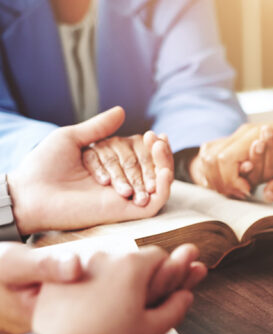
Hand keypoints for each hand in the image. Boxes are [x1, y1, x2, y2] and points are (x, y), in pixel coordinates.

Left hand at [0, 243, 204, 333]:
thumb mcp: (153, 330)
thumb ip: (176, 307)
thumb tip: (185, 295)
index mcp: (132, 265)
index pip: (160, 256)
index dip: (166, 274)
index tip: (163, 293)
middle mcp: (105, 256)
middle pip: (132, 260)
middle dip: (139, 279)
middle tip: (138, 307)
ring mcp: (77, 265)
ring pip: (107, 268)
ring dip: (114, 282)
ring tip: (111, 312)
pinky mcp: (56, 279)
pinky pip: (81, 277)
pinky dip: (89, 288)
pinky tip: (90, 313)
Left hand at [7, 107, 173, 235]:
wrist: (34, 192)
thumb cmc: (45, 166)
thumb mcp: (71, 138)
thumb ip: (98, 127)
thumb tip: (122, 110)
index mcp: (108, 168)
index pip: (137, 156)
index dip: (149, 146)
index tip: (154, 134)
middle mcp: (121, 183)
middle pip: (151, 167)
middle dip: (158, 153)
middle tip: (158, 139)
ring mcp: (128, 198)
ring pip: (160, 183)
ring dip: (165, 163)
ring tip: (160, 146)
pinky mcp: (132, 211)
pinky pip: (159, 200)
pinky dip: (166, 183)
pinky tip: (164, 169)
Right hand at [191, 112, 272, 200]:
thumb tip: (268, 196)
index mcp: (255, 135)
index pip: (224, 159)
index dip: (230, 180)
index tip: (247, 192)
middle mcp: (243, 135)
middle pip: (211, 159)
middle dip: (222, 182)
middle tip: (243, 194)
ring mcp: (241, 139)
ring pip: (210, 158)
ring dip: (219, 178)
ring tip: (240, 190)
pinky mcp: (243, 146)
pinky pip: (218, 159)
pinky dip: (221, 174)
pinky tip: (237, 184)